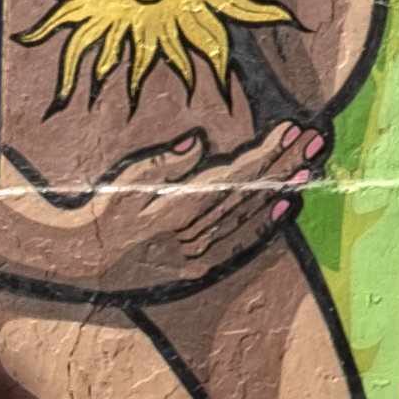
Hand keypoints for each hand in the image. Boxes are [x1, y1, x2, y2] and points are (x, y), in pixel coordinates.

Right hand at [1, 125, 320, 298]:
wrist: (81, 262)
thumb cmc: (102, 210)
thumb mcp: (124, 182)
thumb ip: (163, 164)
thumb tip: (199, 142)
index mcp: (176, 209)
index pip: (234, 175)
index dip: (266, 152)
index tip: (292, 129)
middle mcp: (191, 234)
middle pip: (249, 192)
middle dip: (285, 164)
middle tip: (316, 138)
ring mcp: (196, 254)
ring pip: (249, 215)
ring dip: (282, 188)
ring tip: (311, 164)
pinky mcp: (196, 268)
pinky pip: (239, 243)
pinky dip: (264, 223)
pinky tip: (287, 203)